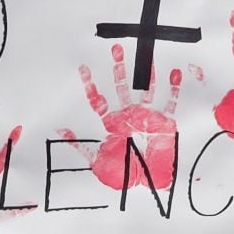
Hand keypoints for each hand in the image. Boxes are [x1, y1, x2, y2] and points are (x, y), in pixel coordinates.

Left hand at [58, 47, 183, 191]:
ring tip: (145, 56)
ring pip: (146, 89)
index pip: (99, 100)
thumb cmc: (123, 175)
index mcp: (113, 124)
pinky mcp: (165, 122)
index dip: (91, 84)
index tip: (84, 67)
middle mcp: (130, 115)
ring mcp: (148, 116)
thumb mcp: (97, 162)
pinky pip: (170, 101)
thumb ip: (81, 146)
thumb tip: (60, 132)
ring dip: (146, 73)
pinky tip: (173, 71)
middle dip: (119, 68)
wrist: (148, 184)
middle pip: (122, 86)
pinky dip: (173, 87)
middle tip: (115, 48)